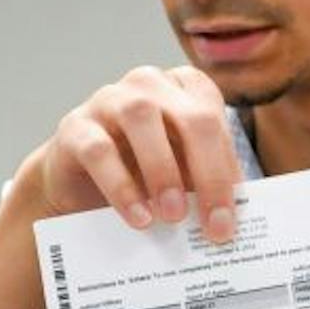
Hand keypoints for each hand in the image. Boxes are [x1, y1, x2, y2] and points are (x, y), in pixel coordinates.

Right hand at [17, 65, 241, 242]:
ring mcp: (109, 100)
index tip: (233, 218)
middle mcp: (149, 84)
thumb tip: (234, 220)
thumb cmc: (141, 174)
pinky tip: (138, 216)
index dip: (228, 167)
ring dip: (163, 171)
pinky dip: (121, 186)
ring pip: (142, 118)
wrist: (80, 184)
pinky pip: (99, 150)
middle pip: (191, 118)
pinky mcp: (76, 127)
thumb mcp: (182, 176)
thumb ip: (206, 186)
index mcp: (185, 89)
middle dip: (208, 173)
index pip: (216, 120)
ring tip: (173, 217)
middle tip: (213, 224)